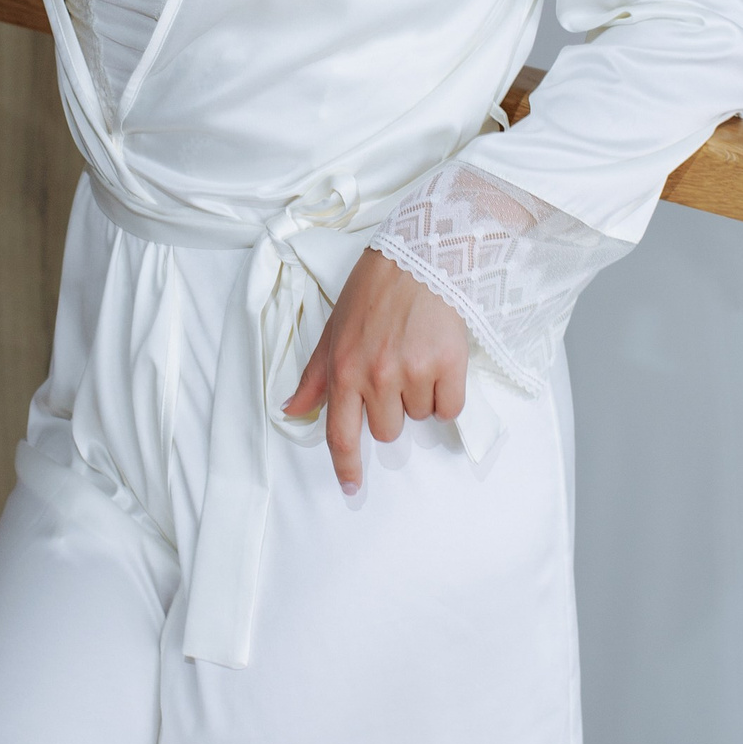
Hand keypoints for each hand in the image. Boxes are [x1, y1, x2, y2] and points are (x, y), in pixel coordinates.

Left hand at [285, 249, 469, 494]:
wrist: (421, 256)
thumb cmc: (374, 291)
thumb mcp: (335, 330)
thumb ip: (315, 376)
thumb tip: (292, 411)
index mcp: (344, 369)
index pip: (340, 434)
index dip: (346, 466)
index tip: (351, 487)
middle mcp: (376, 376)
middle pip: (387, 431)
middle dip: (391, 410)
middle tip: (395, 370)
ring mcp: (414, 372)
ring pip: (420, 417)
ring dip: (420, 396)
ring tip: (418, 354)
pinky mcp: (449, 366)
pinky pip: (450, 407)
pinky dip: (447, 395)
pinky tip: (441, 364)